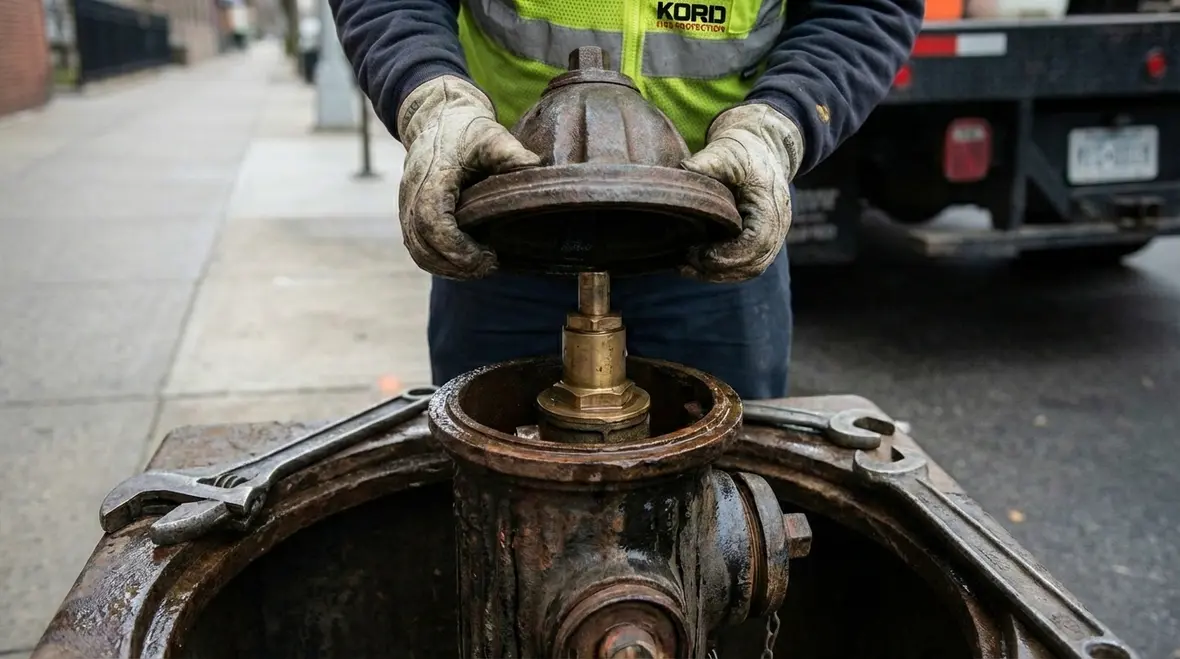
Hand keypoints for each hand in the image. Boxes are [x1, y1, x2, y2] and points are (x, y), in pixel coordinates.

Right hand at [396, 75, 540, 278]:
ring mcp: (406, 206)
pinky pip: (417, 246)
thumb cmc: (465, 128)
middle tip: (488, 266)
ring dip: (446, 267)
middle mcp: (412, 195)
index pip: (433, 223)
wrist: (436, 117)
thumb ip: (510, 153)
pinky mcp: (408, 213)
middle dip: (455, 264)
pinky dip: (437, 261)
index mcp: (431, 178)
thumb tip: (536, 168)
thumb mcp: (491, 135)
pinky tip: (463, 261)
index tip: (489, 256)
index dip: (458, 248)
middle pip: (423, 245)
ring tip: (477, 267)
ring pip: (418, 250)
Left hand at [680, 103, 803, 282]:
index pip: (756, 242)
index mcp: (770, 205)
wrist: (761, 149)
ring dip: (721, 274)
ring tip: (688, 268)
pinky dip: (726, 271)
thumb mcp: (728, 151)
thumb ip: (709, 162)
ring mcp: (774, 235)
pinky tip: (699, 265)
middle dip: (720, 269)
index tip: (701, 254)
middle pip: (754, 262)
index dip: (730, 254)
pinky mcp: (763, 240)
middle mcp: (778, 224)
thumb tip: (683, 168)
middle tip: (686, 264)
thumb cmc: (744, 151)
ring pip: (752, 268)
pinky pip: (748, 265)